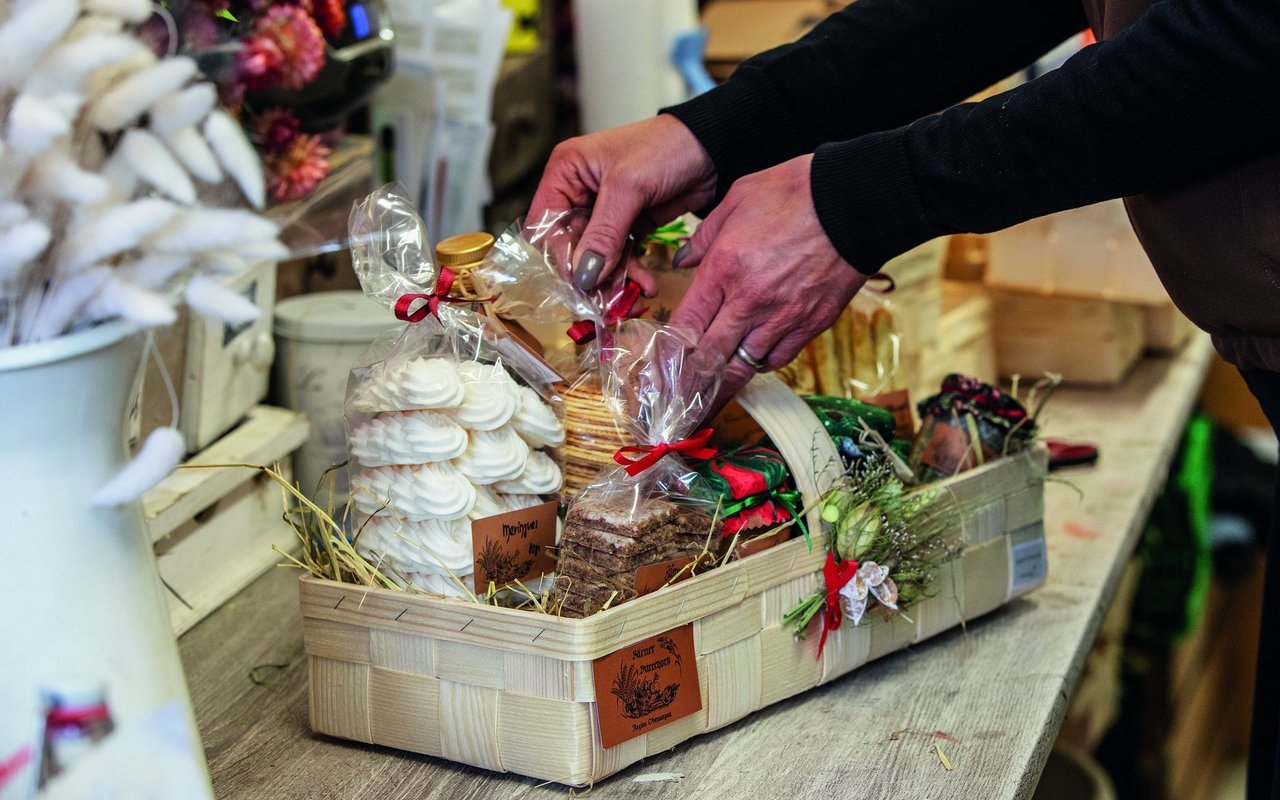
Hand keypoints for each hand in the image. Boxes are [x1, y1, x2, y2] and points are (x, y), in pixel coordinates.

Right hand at [528, 115, 716, 295]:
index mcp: (566, 172)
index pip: (544, 224)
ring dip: (612, 279)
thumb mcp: (629, 187)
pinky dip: (630, 273)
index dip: (558, 255)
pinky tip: (645, 286)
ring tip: (630, 298)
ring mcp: (603, 211)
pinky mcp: (627, 225)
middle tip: (603, 302)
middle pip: (569, 245)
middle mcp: (578, 192)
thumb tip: (583, 275)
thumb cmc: (665, 147)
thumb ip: (604, 233)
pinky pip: (619, 257)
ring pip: (596, 257)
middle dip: (588, 274)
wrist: (712, 147)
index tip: (577, 283)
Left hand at [668, 154, 867, 410]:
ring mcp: (782, 317)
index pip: (685, 327)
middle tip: (673, 413)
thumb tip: (682, 262)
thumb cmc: (796, 191)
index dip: (667, 358)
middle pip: (710, 361)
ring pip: (744, 368)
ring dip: (723, 388)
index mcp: (724, 269)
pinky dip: (760, 365)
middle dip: (689, 391)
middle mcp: (749, 302)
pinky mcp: (811, 324)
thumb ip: (704, 238)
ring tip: (704, 408)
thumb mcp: (736, 199)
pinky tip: (749, 366)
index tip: (655, 377)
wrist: (856, 200)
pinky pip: (778, 358)